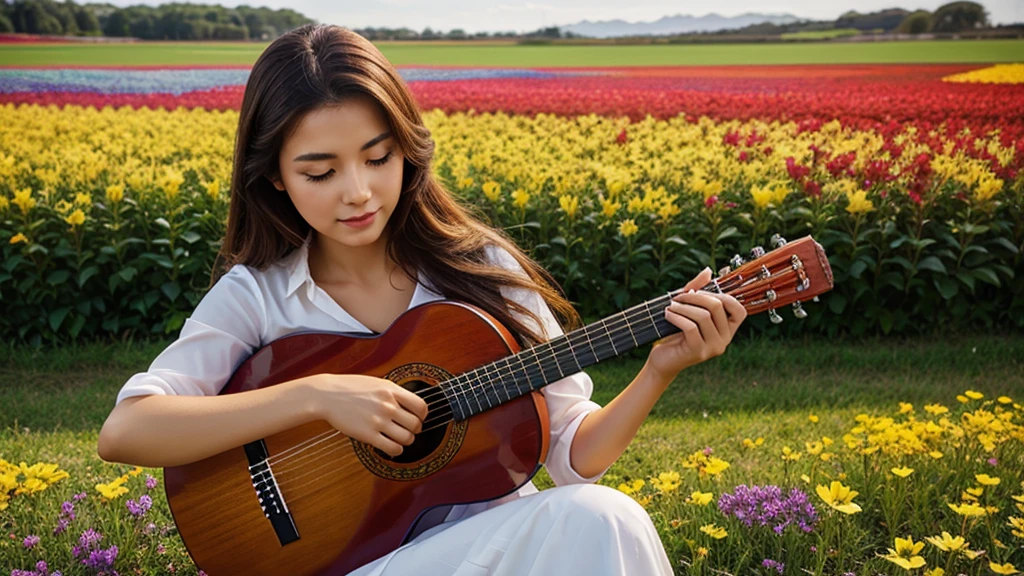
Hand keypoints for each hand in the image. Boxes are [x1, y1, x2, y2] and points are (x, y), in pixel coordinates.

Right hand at [308, 374, 427, 456]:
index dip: (422, 415)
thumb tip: (411, 404)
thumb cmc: (350, 388)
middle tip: (408, 429)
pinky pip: (393, 448)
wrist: (327, 395)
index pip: (421, 406)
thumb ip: (394, 392)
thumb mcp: (377, 382)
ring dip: (406, 441)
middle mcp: (387, 405)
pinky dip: (396, 450)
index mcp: (391, 390)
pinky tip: (391, 446)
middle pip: (416, 424)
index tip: (418, 417)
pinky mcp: (368, 435)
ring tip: (399, 438)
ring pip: (407, 438)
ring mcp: (378, 421)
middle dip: (415, 429)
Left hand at [645, 267, 746, 383]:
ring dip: (683, 307)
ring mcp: (713, 347)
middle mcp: (725, 339)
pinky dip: (676, 317)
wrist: (663, 359)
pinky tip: (667, 314)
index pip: (738, 309)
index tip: (698, 293)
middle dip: (694, 296)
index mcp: (727, 329)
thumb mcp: (687, 309)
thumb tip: (708, 271)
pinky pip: (691, 327)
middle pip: (717, 307)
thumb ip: (698, 290)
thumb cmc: (676, 332)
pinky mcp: (699, 352)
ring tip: (670, 306)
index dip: (721, 296)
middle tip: (677, 298)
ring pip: (703, 316)